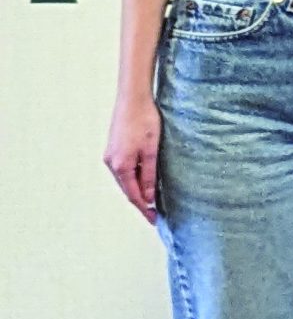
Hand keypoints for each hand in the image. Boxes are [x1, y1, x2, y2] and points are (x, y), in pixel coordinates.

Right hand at [104, 95, 161, 222]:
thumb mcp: (152, 150)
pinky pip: (123, 170)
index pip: (133, 195)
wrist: (133, 99)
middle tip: (155, 214)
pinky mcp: (113, 148)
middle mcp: (111, 163)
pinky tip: (143, 181)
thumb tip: (149, 197)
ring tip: (152, 201)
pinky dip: (133, 179)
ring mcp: (110, 155)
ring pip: (124, 180)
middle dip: (141, 202)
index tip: (154, 220)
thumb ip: (149, 174)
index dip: (144, 209)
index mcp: (121, 166)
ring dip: (137, 191)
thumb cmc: (145, 121)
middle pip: (127, 189)